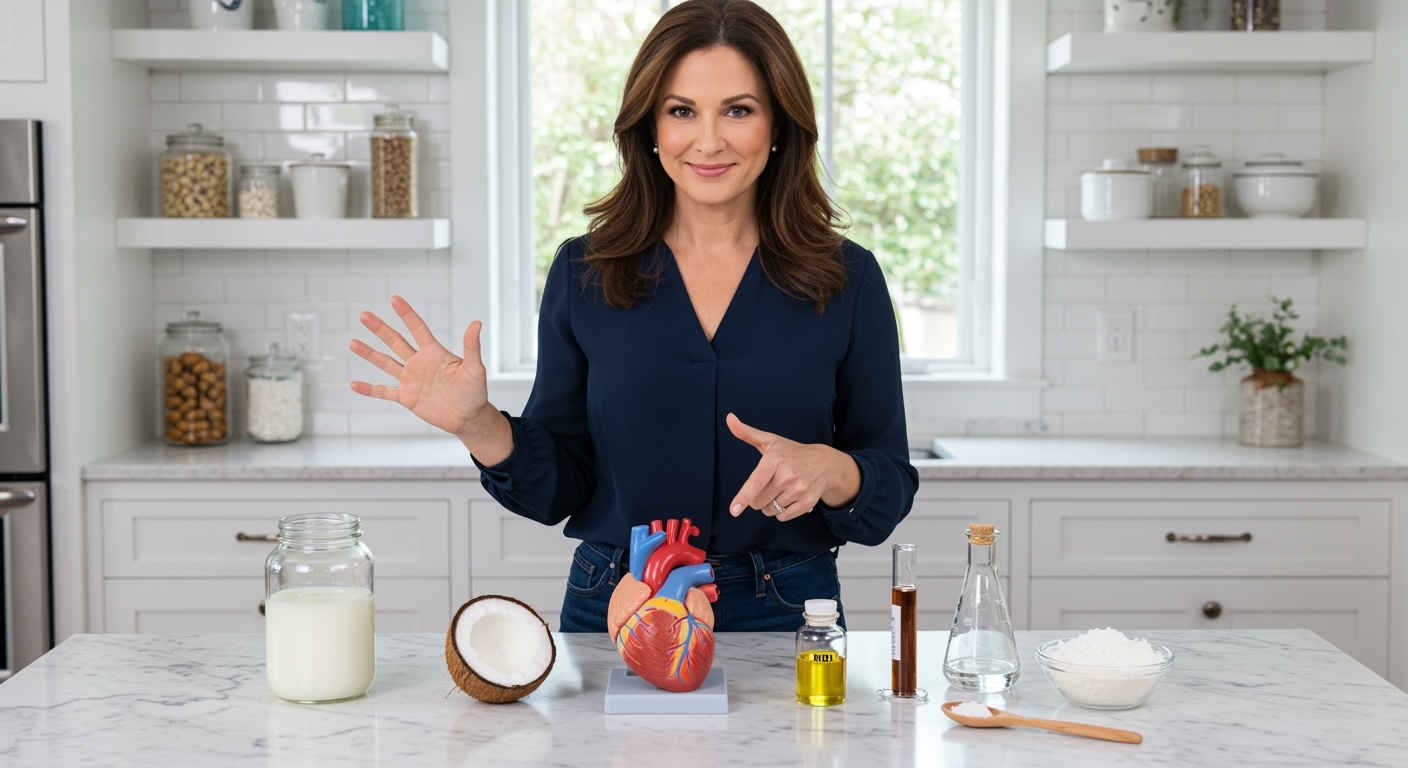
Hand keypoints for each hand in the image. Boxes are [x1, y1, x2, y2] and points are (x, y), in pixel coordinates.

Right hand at [349, 296, 507, 457]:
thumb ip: (471, 347)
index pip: (417, 329)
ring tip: (353, 342)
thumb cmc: (475, 392)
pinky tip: (354, 384)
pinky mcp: (407, 397)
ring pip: (386, 363)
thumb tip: (476, 323)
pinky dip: (370, 389)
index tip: (394, 299)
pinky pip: (384, 392)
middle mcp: (419, 363)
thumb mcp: (474, 369)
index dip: (407, 314)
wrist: (469, 417)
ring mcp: (411, 380)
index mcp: (434, 353)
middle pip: (396, 341)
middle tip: (364, 315)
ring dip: (370, 353)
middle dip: (380, 328)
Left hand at [725, 413, 860, 521]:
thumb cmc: (792, 452)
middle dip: (758, 498)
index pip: (756, 482)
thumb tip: (729, 418)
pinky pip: (783, 517)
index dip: (743, 497)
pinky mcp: (808, 502)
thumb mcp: (770, 441)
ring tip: (781, 490)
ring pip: (770, 510)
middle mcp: (787, 475)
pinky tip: (789, 498)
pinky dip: (782, 512)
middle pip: (758, 502)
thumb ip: (747, 433)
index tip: (734, 510)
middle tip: (769, 485)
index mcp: (775, 460)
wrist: (825, 464)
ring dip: (770, 505)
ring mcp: (799, 490)